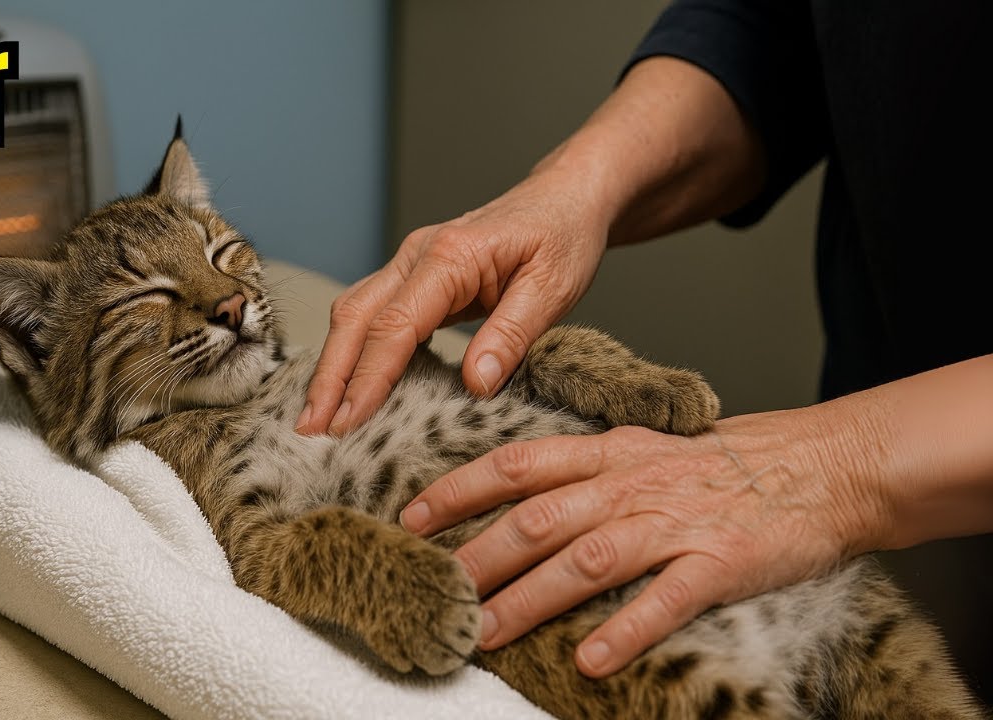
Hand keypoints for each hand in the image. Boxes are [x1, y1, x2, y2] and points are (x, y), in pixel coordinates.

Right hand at [294, 171, 608, 435]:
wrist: (564, 197)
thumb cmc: (563, 235)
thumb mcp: (554, 287)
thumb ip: (512, 334)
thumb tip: (475, 384)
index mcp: (449, 257)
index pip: (394, 326)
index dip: (368, 378)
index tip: (348, 422)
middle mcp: (417, 255)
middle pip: (354, 318)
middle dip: (329, 377)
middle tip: (310, 429)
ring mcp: (409, 263)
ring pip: (353, 313)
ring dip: (332, 366)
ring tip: (318, 417)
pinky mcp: (414, 277)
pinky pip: (371, 314)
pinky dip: (353, 351)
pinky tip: (348, 386)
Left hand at [398, 406, 893, 676]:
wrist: (823, 465)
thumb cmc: (726, 463)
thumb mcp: (645, 448)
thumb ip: (587, 471)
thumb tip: (520, 498)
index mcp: (609, 453)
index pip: (519, 464)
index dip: (461, 489)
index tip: (413, 516)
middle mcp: (632, 484)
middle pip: (539, 519)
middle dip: (480, 557)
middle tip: (436, 590)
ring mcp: (675, 522)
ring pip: (588, 560)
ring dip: (531, 599)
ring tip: (487, 633)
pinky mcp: (720, 561)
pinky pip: (665, 599)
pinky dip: (625, 629)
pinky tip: (589, 660)